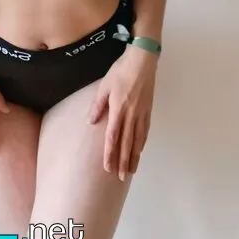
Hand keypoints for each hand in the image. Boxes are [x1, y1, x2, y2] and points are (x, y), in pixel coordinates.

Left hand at [88, 45, 157, 180]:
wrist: (143, 60)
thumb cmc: (121, 70)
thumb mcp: (104, 85)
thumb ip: (97, 105)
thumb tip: (90, 122)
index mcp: (118, 109)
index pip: (113, 137)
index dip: (110, 153)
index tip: (108, 167)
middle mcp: (131, 114)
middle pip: (127, 143)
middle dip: (123, 161)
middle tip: (121, 177)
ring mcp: (142, 113)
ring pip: (138, 140)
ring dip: (134, 156)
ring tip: (132, 170)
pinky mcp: (149, 109)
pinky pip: (145, 130)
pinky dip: (142, 143)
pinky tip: (140, 150)